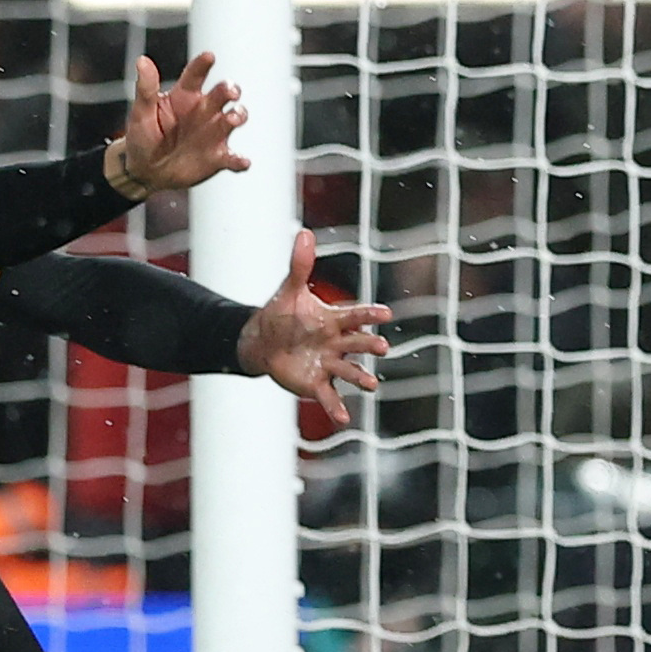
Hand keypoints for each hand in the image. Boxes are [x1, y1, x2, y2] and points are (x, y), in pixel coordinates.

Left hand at [110, 53, 250, 197]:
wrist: (146, 171)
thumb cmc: (143, 137)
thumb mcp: (141, 112)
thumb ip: (146, 88)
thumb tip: (142, 61)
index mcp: (185, 96)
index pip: (195, 75)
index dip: (202, 65)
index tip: (209, 57)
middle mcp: (204, 110)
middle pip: (222, 93)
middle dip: (229, 89)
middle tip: (230, 92)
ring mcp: (213, 132)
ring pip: (234, 118)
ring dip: (238, 116)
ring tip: (232, 118)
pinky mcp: (217, 157)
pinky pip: (233, 158)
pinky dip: (240, 160)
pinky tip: (241, 162)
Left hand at [235, 228, 391, 425]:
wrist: (264, 341)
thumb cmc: (283, 314)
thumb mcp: (289, 290)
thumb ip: (300, 265)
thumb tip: (304, 232)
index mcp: (334, 320)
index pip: (356, 315)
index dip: (370, 315)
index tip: (386, 314)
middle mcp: (337, 343)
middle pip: (357, 344)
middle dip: (369, 345)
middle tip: (381, 348)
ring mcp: (328, 364)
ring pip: (349, 372)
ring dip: (360, 378)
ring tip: (371, 385)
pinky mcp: (316, 383)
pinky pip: (328, 396)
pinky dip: (336, 407)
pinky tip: (342, 419)